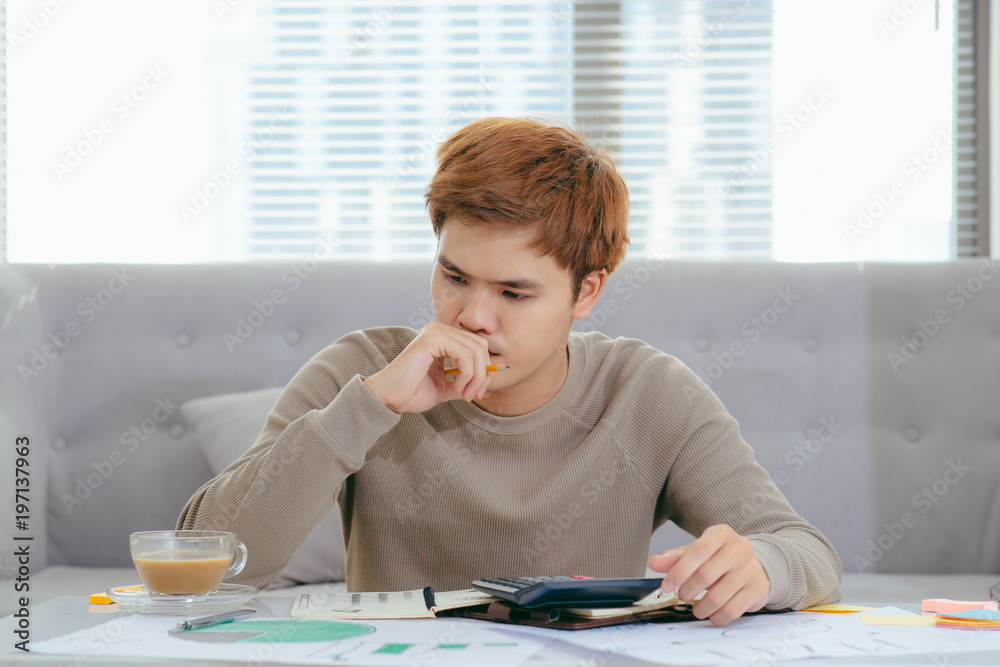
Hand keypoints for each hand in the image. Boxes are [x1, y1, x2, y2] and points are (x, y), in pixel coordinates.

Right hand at [363, 321, 494, 413]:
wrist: (389, 398)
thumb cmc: (412, 392)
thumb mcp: (446, 388)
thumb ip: (465, 384)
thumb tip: (487, 389)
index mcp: (444, 338)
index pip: (478, 346)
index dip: (485, 370)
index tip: (478, 393)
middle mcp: (440, 329)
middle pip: (481, 345)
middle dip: (483, 374)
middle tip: (474, 395)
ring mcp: (436, 331)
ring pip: (476, 349)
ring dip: (476, 377)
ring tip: (464, 394)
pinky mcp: (433, 338)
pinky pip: (465, 353)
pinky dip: (467, 373)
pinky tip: (457, 386)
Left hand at [648, 524, 769, 625]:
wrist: (758, 563)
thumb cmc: (720, 557)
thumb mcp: (698, 552)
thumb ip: (675, 558)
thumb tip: (654, 562)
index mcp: (721, 534)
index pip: (698, 551)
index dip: (679, 571)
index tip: (666, 586)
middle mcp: (739, 548)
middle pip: (706, 574)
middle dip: (688, 590)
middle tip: (682, 596)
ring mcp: (751, 569)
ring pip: (719, 596)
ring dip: (702, 607)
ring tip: (696, 609)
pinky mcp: (758, 588)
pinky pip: (733, 609)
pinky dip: (718, 617)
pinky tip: (712, 615)